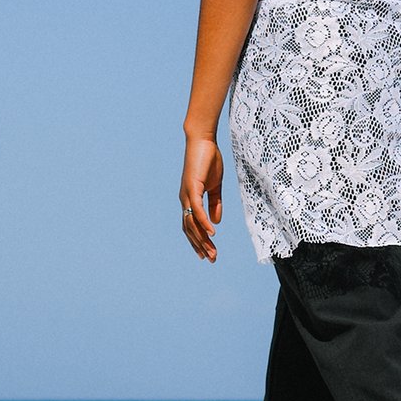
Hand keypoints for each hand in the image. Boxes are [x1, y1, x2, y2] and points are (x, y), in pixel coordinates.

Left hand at [180, 134, 224, 261]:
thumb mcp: (215, 186)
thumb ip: (215, 204)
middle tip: (212, 260)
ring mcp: (187, 194)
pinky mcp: (192, 187)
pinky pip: (197, 209)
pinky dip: (203, 222)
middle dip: (201, 245)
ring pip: (192, 223)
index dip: (199, 240)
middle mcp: (185, 200)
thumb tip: (216, 222)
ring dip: (203, 239)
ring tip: (213, 252)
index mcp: (190, 199)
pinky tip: (212, 232)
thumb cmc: (209, 160)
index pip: (192, 225)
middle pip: (190, 229)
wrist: (203, 140)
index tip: (208, 254)